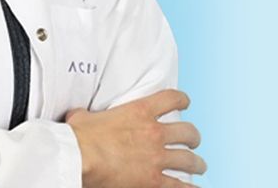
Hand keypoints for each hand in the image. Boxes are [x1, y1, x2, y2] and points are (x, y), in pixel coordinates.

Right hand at [64, 89, 205, 186]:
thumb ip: (87, 114)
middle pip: (187, 132)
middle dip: (193, 137)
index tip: (186, 102)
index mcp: (139, 112)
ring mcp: (156, 158)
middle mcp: (154, 133)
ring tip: (199, 166)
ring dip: (196, 163)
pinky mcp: (154, 180)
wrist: (80, 158)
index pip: (171, 99)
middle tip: (193, 140)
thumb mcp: (82, 116)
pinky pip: (180, 186)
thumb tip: (78, 115)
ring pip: (189, 160)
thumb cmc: (79, 137)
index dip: (182, 99)